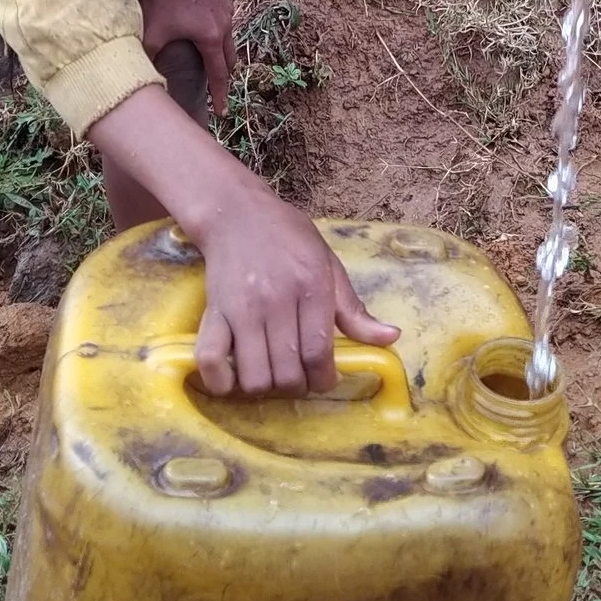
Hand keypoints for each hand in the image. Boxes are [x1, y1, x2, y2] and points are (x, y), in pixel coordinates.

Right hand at [86, 86, 399, 397]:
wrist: (238, 213)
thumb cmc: (289, 237)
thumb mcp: (328, 264)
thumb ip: (354, 308)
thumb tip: (391, 338)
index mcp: (311, 287)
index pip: (318, 352)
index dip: (323, 379)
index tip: (324, 380)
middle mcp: (276, 301)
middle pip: (288, 371)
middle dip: (298, 386)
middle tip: (299, 376)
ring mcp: (241, 309)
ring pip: (254, 375)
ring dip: (265, 387)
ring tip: (271, 375)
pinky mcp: (213, 313)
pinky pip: (209, 360)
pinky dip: (220, 382)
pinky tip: (233, 379)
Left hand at [140, 0, 233, 118]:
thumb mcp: (152, 31)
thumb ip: (147, 57)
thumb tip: (141, 79)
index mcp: (210, 40)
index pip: (218, 75)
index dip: (220, 95)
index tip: (222, 112)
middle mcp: (225, 27)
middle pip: (230, 59)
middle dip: (224, 76)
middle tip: (217, 88)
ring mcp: (227, 11)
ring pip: (229, 39)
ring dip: (221, 52)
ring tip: (209, 58)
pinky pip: (224, 21)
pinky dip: (218, 31)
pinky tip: (204, 27)